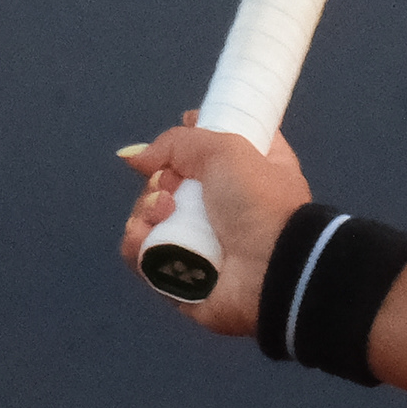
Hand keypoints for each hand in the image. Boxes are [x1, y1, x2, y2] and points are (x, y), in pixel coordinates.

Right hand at [117, 115, 313, 336]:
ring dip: (146, 209)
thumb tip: (135, 158)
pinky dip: (137, 243)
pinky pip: (142, 253)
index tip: (182, 134)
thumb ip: (176, 142)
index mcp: (249, 170)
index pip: (213, 147)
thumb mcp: (226, 150)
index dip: (191, 138)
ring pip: (149, 216)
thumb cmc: (260, 202)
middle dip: (159, 180)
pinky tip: (145, 235)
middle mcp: (223, 205)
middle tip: (170, 185)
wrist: (270, 268)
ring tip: (164, 212)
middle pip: (167, 181)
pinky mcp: (178, 273)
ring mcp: (199, 240)